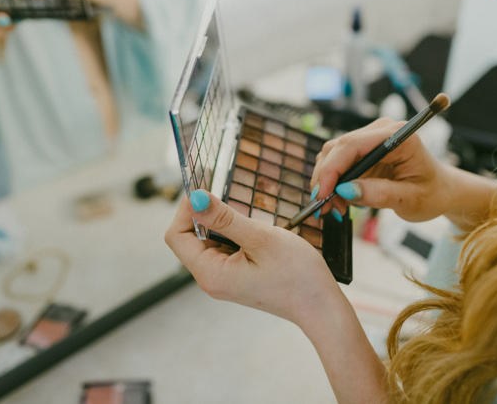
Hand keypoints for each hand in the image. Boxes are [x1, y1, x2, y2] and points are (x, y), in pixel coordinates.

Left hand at [164, 190, 342, 326]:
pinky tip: (256, 234)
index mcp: (210, 273)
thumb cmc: (297, 275)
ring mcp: (223, 279)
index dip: (185, 209)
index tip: (207, 190)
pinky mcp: (236, 276)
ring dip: (223, 223)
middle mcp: (211, 279)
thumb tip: (194, 198)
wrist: (321, 306)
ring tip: (252, 223)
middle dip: (206, 214)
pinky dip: (234, 233)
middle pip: (189, 237)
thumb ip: (224, 217)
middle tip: (234, 200)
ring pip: (208, 240)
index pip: (176, 236)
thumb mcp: (260, 238)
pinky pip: (224, 248)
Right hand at [311, 118, 451, 222]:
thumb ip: (379, 194)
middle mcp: (381, 131)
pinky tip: (339, 201)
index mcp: (398, 136)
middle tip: (324, 209)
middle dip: (325, 179)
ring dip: (326, 183)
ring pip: (332, 155)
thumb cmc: (432, 193)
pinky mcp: (363, 150)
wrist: (440, 191)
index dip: (332, 169)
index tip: (322, 195)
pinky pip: (338, 163)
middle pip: (336, 148)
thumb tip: (345, 190)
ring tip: (334, 208)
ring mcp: (370, 138)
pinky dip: (332, 183)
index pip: (352, 145)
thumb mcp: (410, 200)